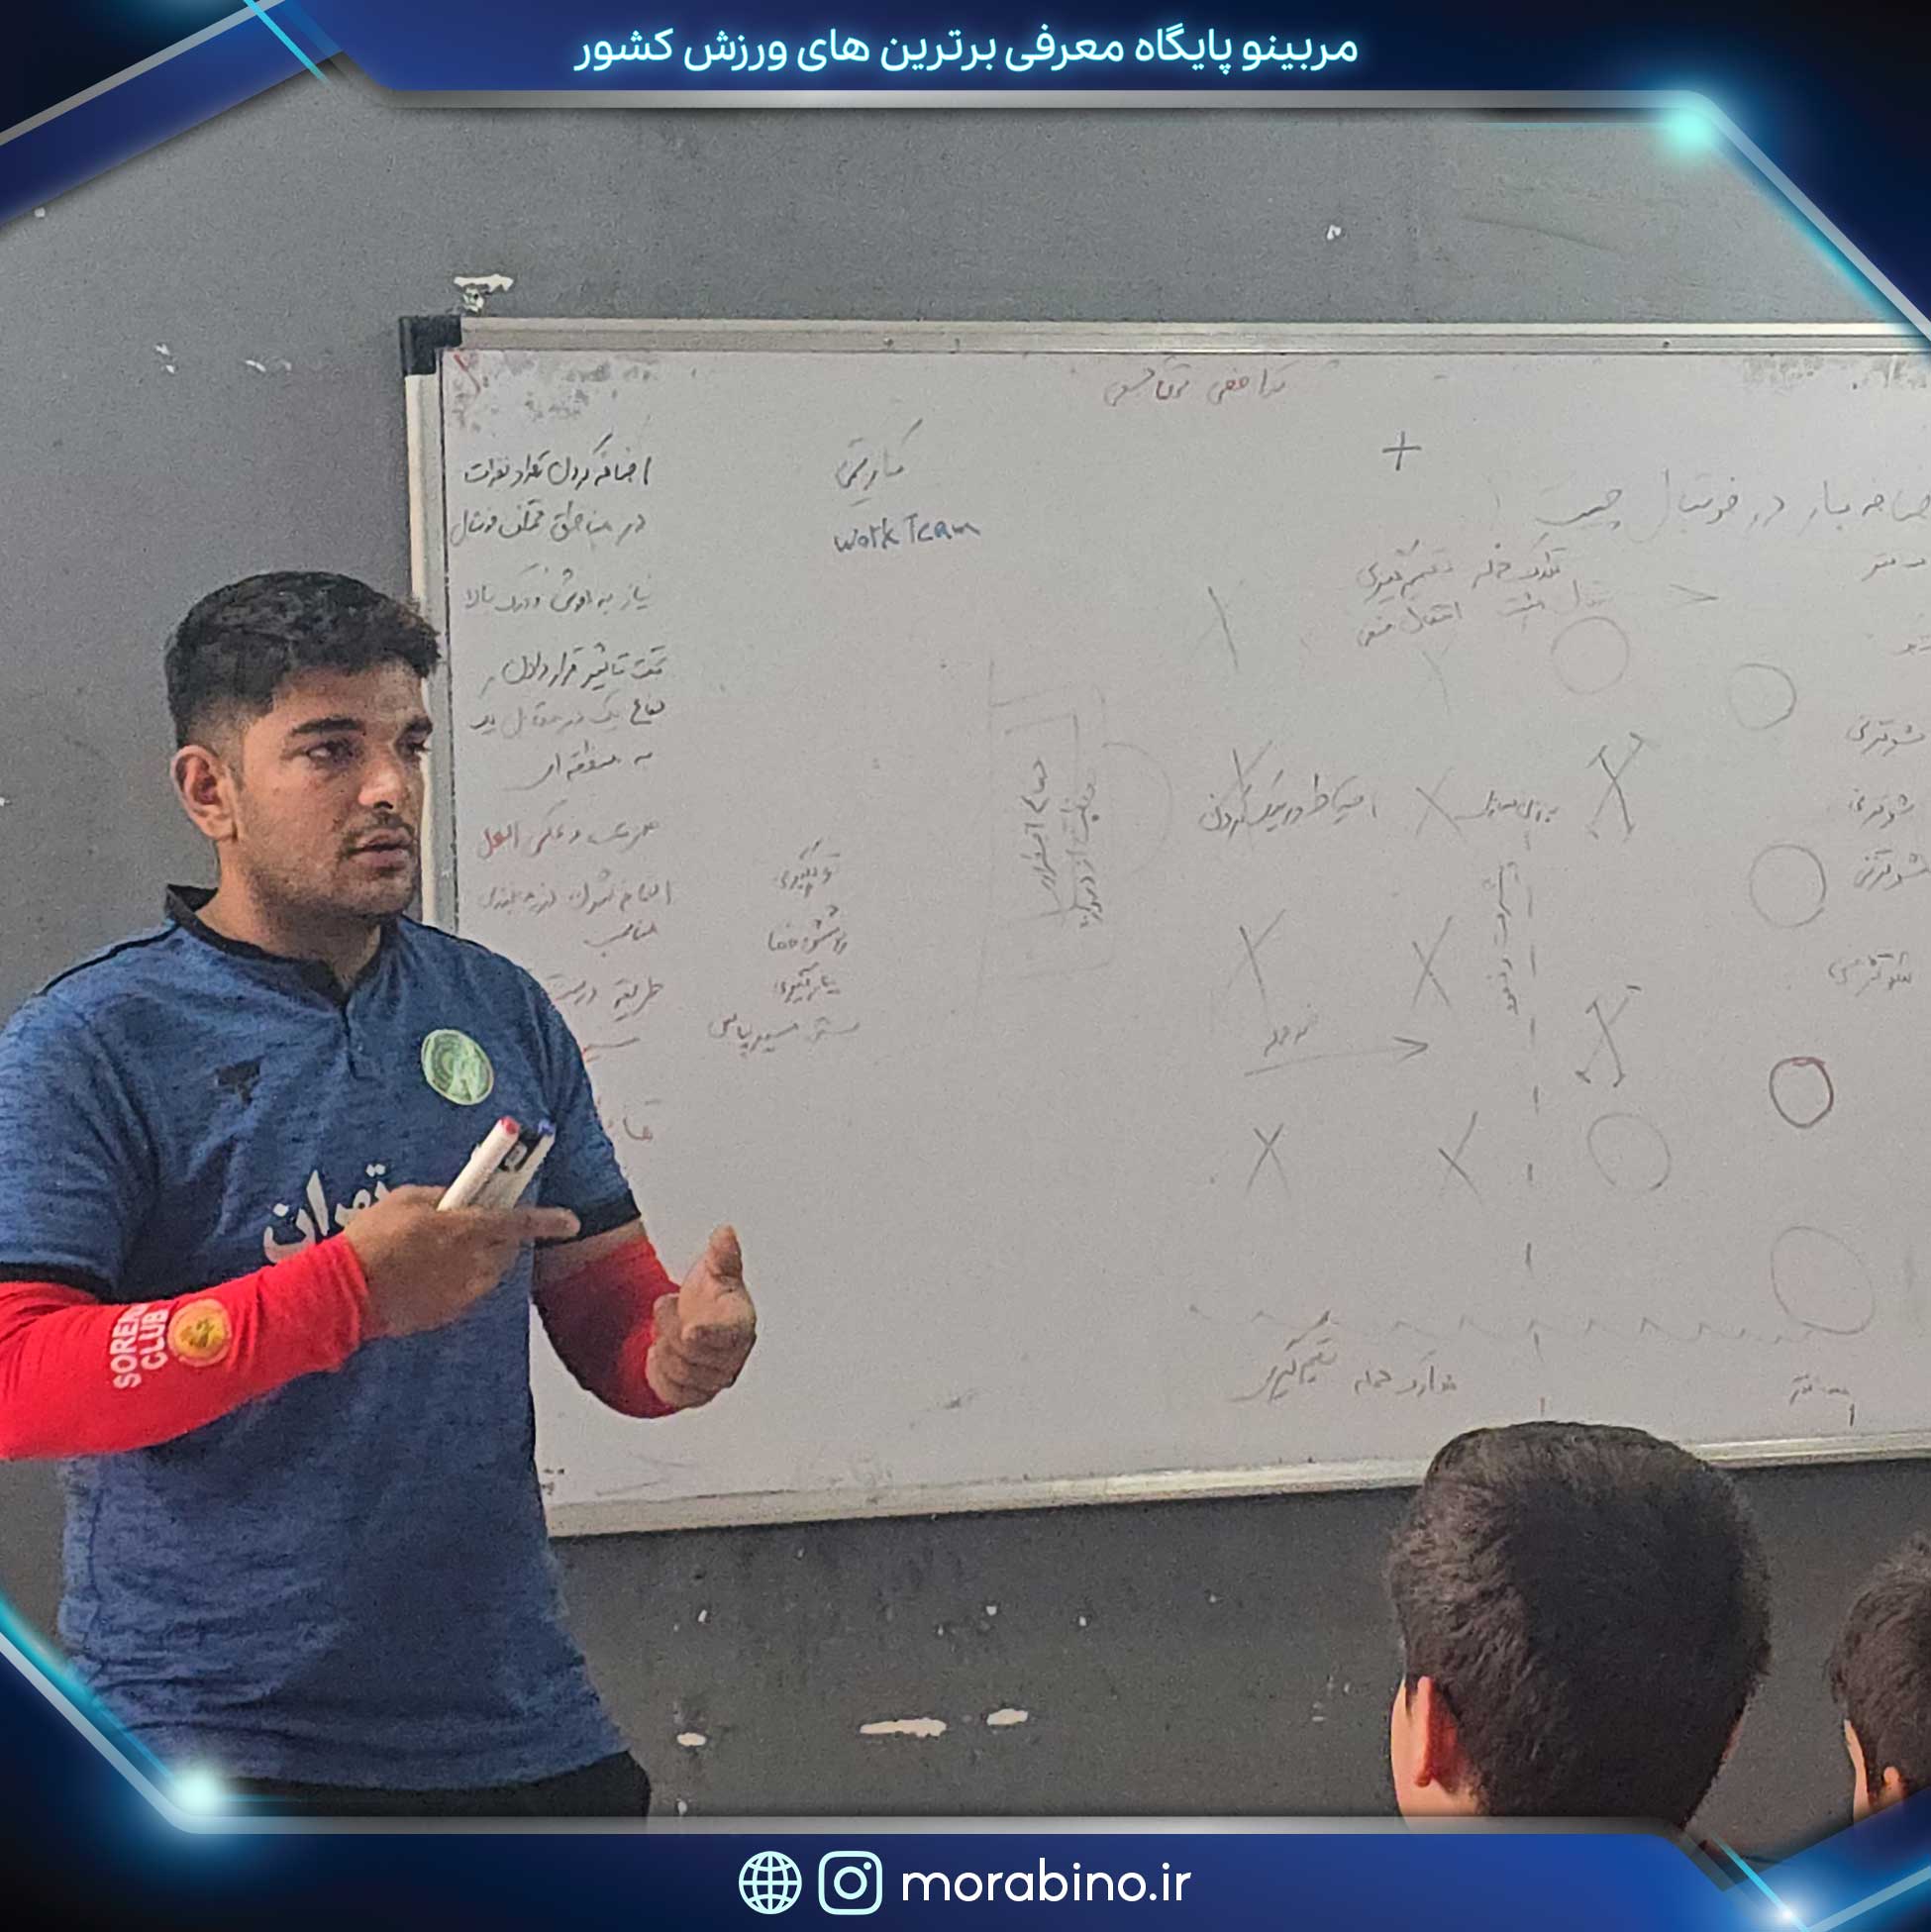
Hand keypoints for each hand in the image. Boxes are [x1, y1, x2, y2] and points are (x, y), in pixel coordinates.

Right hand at [342, 1185, 581, 1338]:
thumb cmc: (372, 1238)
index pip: (519, 1222)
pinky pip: (467, 1293)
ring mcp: (462, 1292)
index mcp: (466, 1229)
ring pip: (490, 1273)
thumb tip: (458, 1197)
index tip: (572, 1222)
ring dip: (482, 1260)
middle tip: (477, 1227)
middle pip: (507, 1249)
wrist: (344, 1291)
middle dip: (502, 1237)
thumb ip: (441, 1196)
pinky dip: (459, 1282)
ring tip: (447, 1252)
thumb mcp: (405, 1199)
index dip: (549, 1221)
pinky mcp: (448, 1314)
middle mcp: (473, 1263)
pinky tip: (430, 1275)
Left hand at [646, 1225, 757, 1409]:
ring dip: (662, 1347)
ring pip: (680, 1373)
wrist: (700, 1324)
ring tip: (662, 1328)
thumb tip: (725, 1232)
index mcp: (741, 1326)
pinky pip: (671, 1393)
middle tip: (663, 1303)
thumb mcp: (717, 1271)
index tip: (689, 1330)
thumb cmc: (714, 1299)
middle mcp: (733, 1358)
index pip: (729, 1337)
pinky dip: (658, 1372)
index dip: (709, 1335)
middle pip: (694, 1353)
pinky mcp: (696, 1396)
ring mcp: (715, 1380)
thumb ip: (722, 1254)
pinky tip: (660, 1352)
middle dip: (669, 1327)